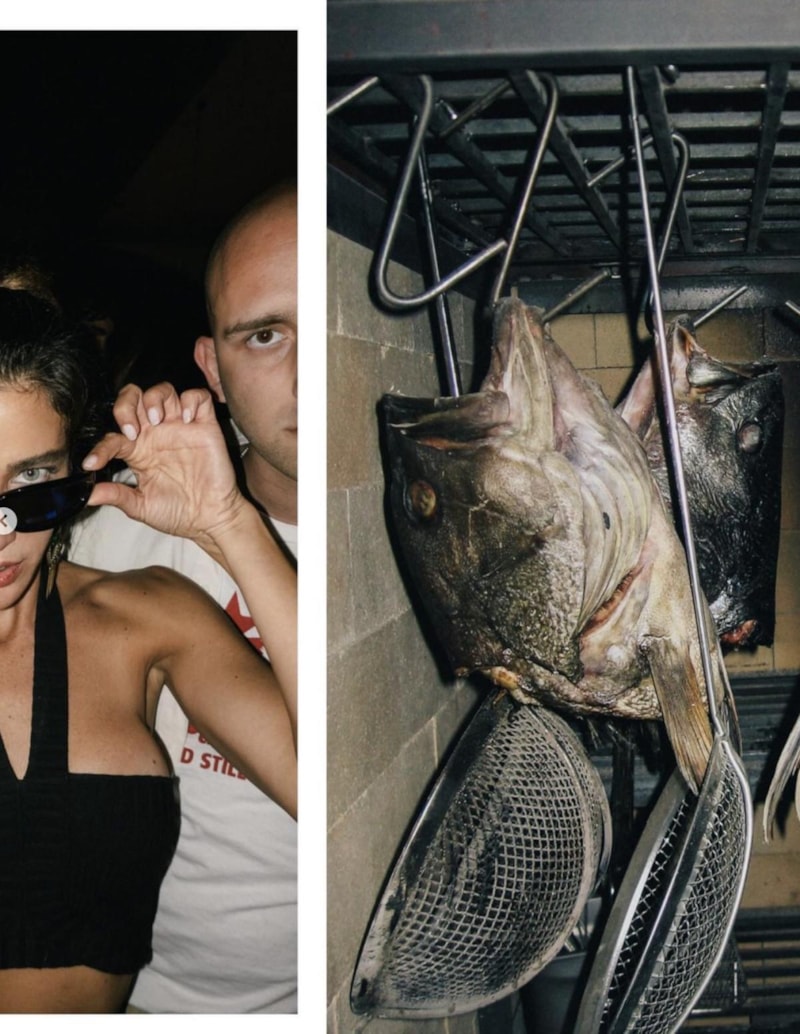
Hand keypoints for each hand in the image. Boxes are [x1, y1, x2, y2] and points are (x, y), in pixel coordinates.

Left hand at [82, 382, 248, 544]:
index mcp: (138, 451)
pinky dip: (191, 401)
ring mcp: (181, 427)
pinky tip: (187, 420)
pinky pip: (199, 397)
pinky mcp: (205, 426)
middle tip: (132, 430)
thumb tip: (87, 495)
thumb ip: (116, 495)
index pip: (113, 436)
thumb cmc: (177, 513)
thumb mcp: (141, 507)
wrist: (209, 519)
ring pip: (163, 390)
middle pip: (134, 397)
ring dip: (155, 399)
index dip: (101, 447)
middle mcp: (157, 434)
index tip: (94, 464)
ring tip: (157, 420)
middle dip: (126, 405)